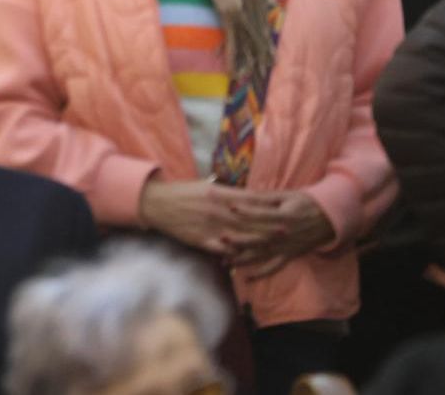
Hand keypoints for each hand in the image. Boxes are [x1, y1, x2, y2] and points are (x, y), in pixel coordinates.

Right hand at [138, 179, 284, 255]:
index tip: (282, 209)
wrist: (157, 203)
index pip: (251, 201)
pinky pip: (222, 249)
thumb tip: (245, 196)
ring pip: (240, 236)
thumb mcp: (205, 186)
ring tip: (272, 244)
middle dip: (269, 226)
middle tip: (287, 230)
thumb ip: (226, 192)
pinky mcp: (202, 239)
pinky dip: (234, 254)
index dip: (268, 206)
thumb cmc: (182, 192)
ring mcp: (211, 226)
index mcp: (220, 195)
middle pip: (250, 220)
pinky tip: (245, 258)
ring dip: (257, 241)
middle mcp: (219, 210)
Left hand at [223, 191, 335, 278]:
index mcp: (285, 217)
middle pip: (260, 239)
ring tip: (226, 261)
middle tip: (221, 238)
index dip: (247, 211)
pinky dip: (262, 274)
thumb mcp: (288, 196)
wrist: (331, 218)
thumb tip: (244, 193)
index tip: (231, 207)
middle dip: (240, 240)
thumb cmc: (306, 203)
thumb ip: (266, 197)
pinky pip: (275, 267)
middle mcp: (285, 235)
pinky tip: (247, 278)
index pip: (263, 215)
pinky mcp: (290, 256)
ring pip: (264, 255)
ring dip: (245, 259)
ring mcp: (287, 247)